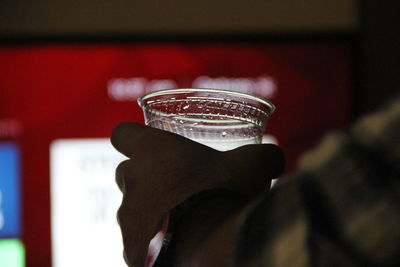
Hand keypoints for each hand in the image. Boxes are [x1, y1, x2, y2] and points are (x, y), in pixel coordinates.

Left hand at [111, 122, 283, 265]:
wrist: (214, 243)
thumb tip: (276, 160)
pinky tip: (176, 242)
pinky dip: (152, 241)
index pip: (122, 133)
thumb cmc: (227, 193)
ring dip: (149, 210)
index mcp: (152, 153)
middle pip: (125, 173)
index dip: (133, 137)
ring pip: (129, 209)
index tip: (148, 145)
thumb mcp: (253, 165)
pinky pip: (137, 242)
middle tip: (172, 184)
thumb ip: (264, 156)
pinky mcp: (132, 250)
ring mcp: (127, 218)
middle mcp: (131, 182)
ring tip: (179, 217)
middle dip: (143, 177)